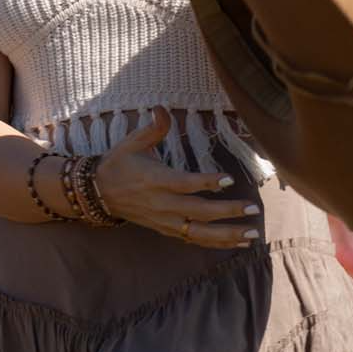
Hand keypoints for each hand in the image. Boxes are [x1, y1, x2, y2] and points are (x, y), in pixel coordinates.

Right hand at [92, 110, 256, 247]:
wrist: (98, 193)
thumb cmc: (119, 164)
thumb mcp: (132, 142)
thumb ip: (154, 128)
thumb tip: (163, 108)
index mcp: (155, 179)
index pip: (184, 183)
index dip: (207, 182)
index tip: (228, 179)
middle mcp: (162, 204)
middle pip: (199, 211)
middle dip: (228, 212)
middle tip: (254, 208)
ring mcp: (165, 220)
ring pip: (199, 232)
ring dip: (227, 235)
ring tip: (253, 234)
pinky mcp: (166, 230)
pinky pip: (194, 239)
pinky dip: (216, 243)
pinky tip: (238, 243)